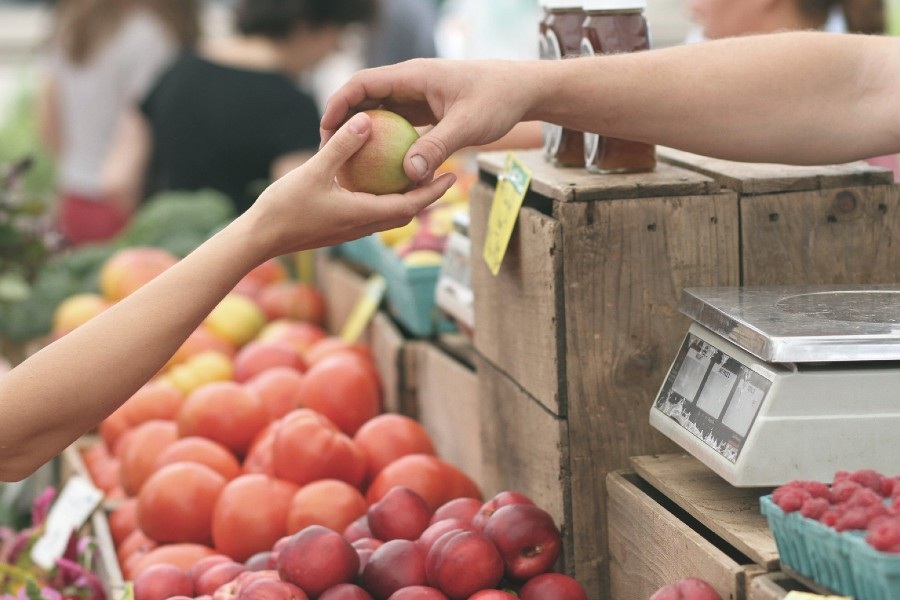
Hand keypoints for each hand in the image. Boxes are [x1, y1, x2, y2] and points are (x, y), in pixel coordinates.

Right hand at [245, 110, 455, 259]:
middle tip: (443, 174)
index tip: (452, 176)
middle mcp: (362, 226)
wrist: (259, 239)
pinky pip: (369, 212)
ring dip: (405, 198)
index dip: (433, 191)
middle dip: (426, 195)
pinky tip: (375, 180)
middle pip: (405, 212)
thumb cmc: (284, 207)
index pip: (410, 205)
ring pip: (387, 214)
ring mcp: (349, 229)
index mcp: (363, 215)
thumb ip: (342, 146)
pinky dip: (382, 198)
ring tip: (415, 175)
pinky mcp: (338, 228)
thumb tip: (366, 120)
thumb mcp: (314, 171)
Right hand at [320, 59, 532, 184]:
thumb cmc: (497, 99)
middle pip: (364, 98)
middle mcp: (410, 83)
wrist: (522, 90)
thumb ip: (437, 147)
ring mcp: (417, 97)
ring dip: (363, 134)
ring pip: (379, 113)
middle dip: (344, 122)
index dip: (339, 104)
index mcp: (413, 76)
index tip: (325, 130)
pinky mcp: (425, 111)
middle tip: (329, 152)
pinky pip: (397, 125)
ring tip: (347, 163)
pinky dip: (385, 143)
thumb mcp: (468, 125)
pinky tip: (379, 168)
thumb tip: (409, 174)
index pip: (363, 84)